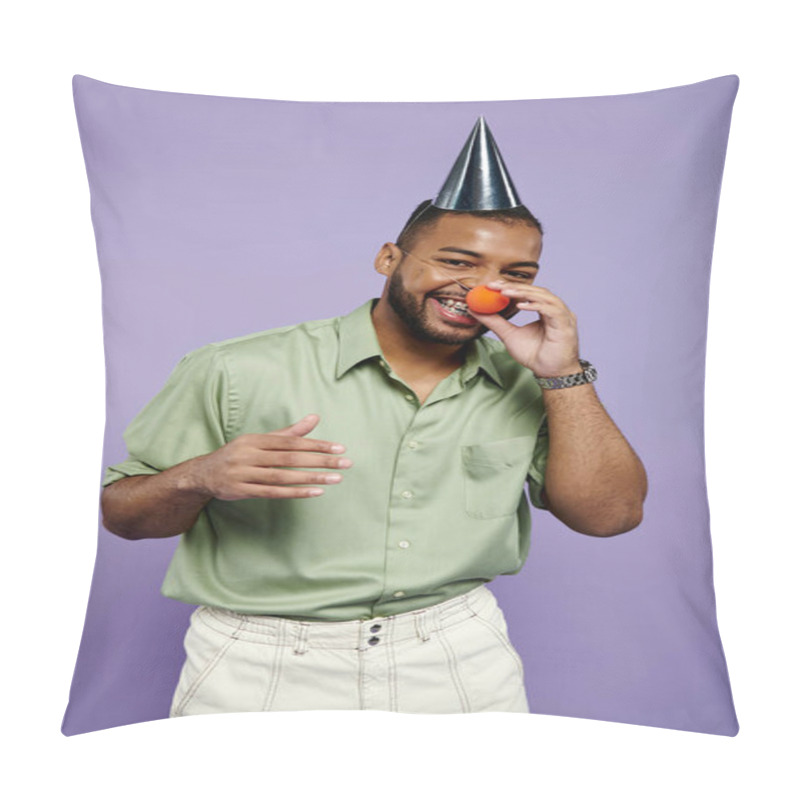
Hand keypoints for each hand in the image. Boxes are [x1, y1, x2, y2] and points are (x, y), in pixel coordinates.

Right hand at [190, 414, 351, 500]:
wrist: (203, 474)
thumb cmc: (239, 455)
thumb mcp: (260, 441)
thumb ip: (289, 433)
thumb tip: (315, 417)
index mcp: (255, 439)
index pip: (292, 442)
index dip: (317, 445)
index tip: (340, 448)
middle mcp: (249, 454)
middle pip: (290, 458)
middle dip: (320, 461)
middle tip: (345, 463)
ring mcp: (244, 474)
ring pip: (283, 476)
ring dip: (312, 478)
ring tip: (335, 479)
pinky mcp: (241, 491)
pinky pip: (273, 492)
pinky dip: (295, 492)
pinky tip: (315, 492)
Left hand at [469, 280, 581, 376]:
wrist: (550, 374)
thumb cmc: (534, 355)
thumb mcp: (509, 335)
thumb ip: (495, 322)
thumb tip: (475, 310)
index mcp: (544, 310)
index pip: (528, 293)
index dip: (511, 287)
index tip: (492, 285)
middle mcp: (555, 310)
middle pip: (536, 291)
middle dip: (515, 287)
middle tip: (496, 285)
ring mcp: (562, 316)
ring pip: (544, 297)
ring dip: (524, 293)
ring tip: (506, 292)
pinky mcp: (565, 325)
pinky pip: (551, 310)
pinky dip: (536, 306)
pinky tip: (520, 306)